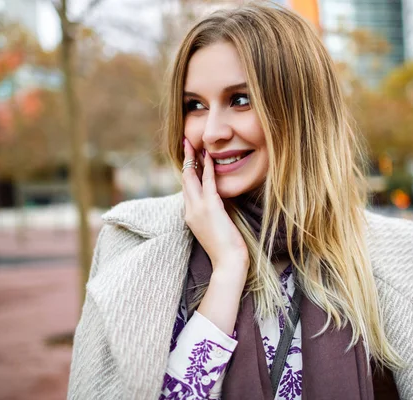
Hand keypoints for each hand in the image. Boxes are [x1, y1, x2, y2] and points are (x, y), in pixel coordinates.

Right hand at [182, 138, 248, 273]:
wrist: (227, 263)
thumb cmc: (225, 249)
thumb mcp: (213, 229)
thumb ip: (210, 215)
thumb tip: (216, 204)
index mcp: (189, 215)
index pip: (186, 189)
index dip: (187, 172)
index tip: (189, 158)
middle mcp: (190, 210)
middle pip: (185, 180)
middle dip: (185, 160)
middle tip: (186, 143)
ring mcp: (198, 209)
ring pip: (191, 178)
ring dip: (193, 159)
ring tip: (193, 143)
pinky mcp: (211, 208)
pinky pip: (208, 182)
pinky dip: (208, 167)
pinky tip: (209, 156)